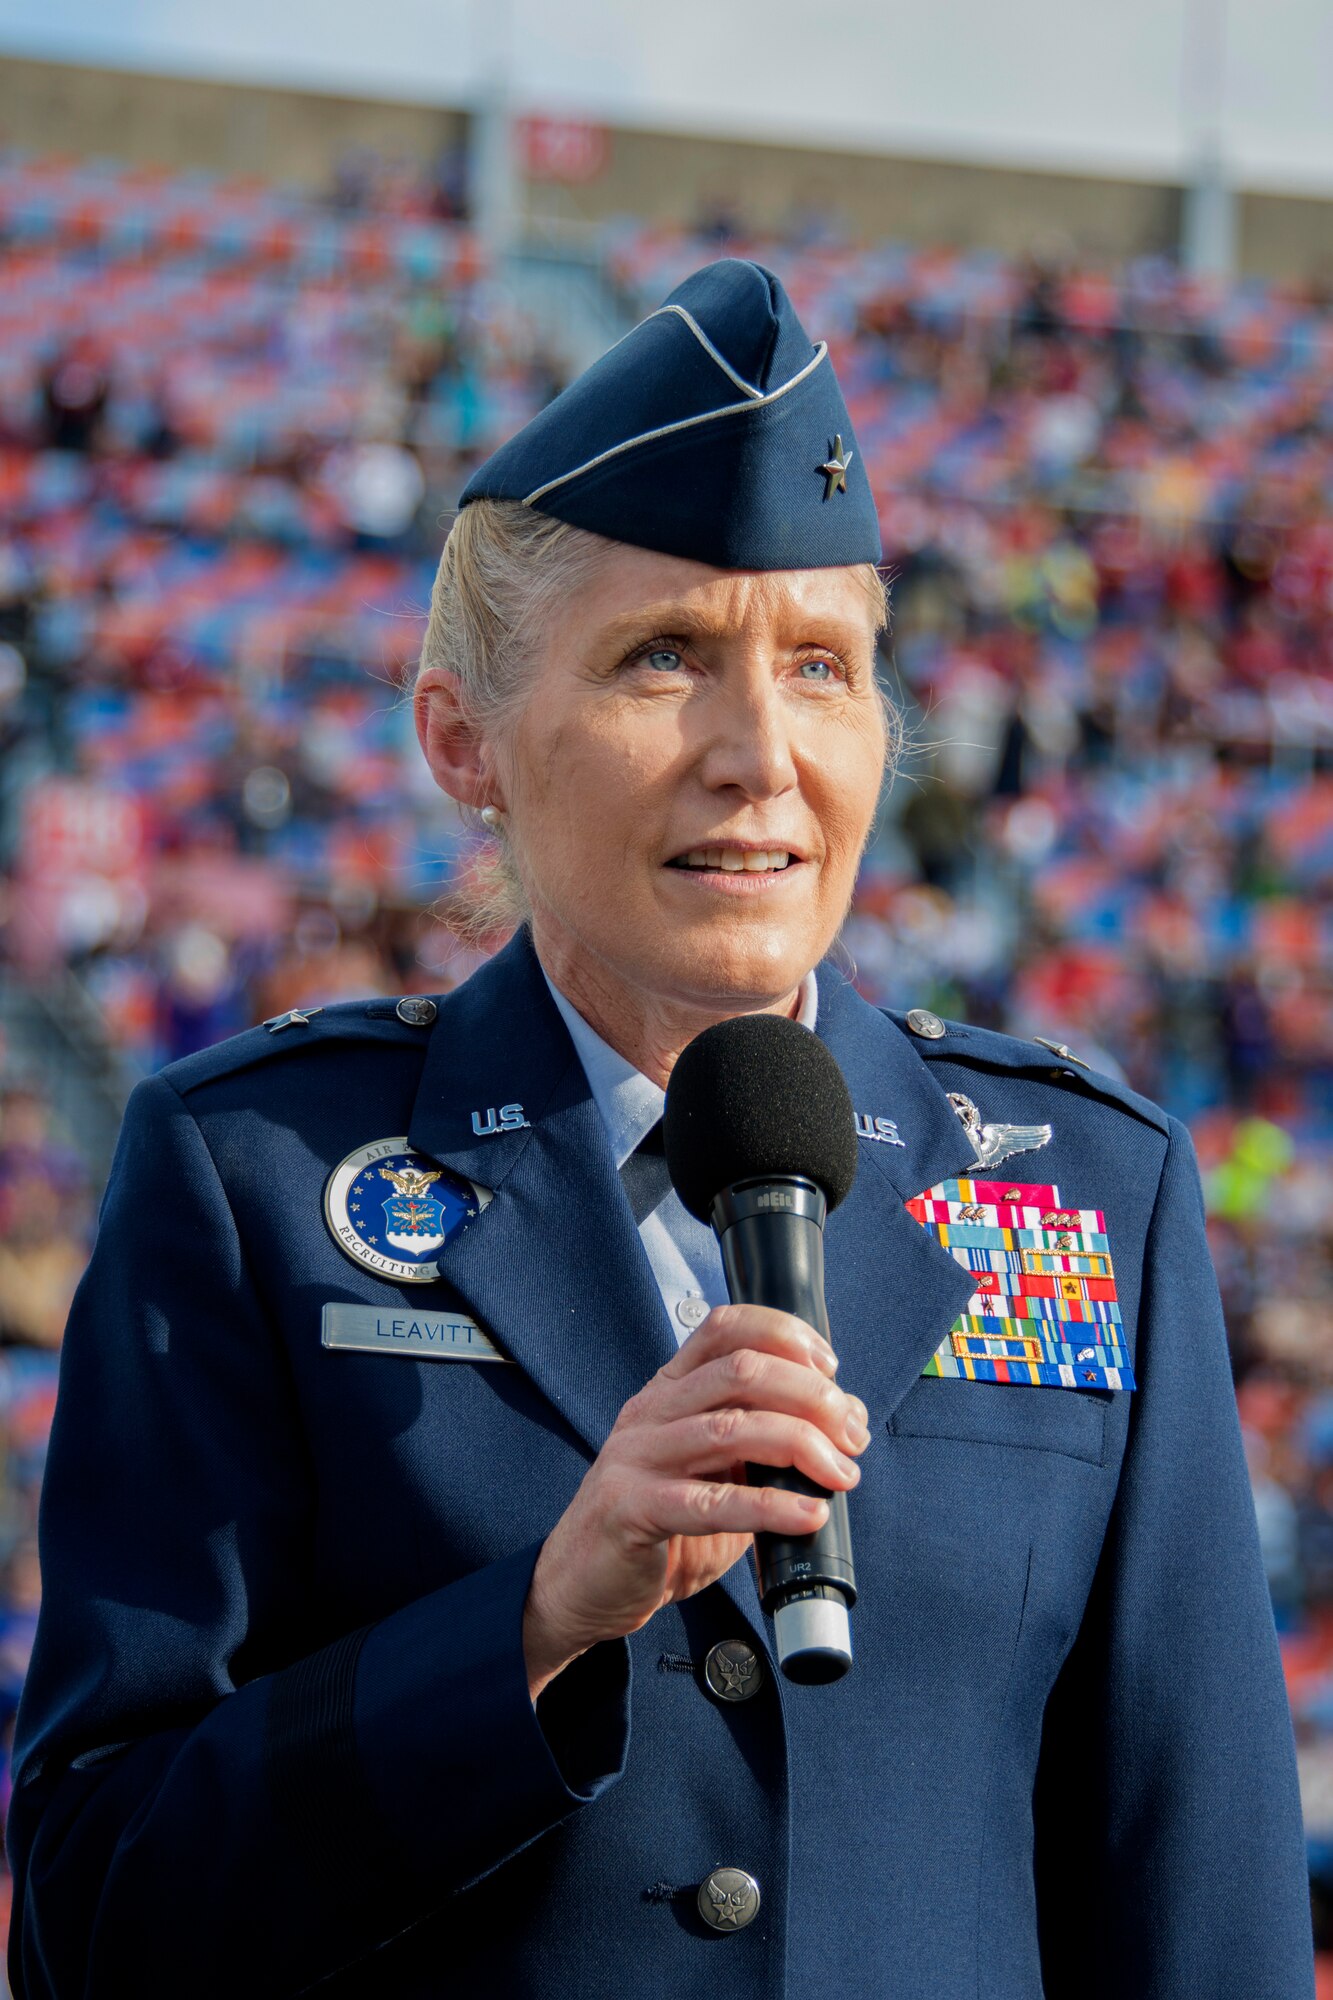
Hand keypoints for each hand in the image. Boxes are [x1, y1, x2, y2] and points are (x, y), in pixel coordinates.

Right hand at [522, 1304, 869, 1699]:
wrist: (581, 1586)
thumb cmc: (655, 1528)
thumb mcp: (712, 1472)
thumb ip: (763, 1444)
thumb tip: (843, 1424)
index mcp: (668, 1391)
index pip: (725, 1327)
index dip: (785, 1334)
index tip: (830, 1368)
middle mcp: (650, 1412)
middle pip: (741, 1371)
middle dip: (812, 1396)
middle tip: (852, 1435)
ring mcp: (637, 1457)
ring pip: (732, 1427)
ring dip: (802, 1445)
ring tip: (841, 1474)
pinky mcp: (631, 1510)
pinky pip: (711, 1502)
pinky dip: (771, 1506)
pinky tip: (808, 1515)